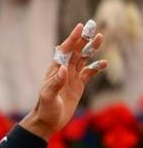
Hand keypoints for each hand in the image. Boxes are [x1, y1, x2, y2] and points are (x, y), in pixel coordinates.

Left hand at [20, 22, 106, 139]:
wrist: (47, 122)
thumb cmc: (45, 109)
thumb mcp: (48, 97)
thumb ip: (55, 83)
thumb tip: (64, 69)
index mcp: (55, 70)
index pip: (65, 51)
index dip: (72, 39)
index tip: (80, 27)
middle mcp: (64, 71)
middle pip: (76, 51)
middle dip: (84, 38)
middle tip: (93, 25)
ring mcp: (71, 77)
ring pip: (83, 59)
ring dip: (91, 49)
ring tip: (101, 37)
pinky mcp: (78, 86)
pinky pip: (88, 73)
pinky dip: (96, 67)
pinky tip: (104, 64)